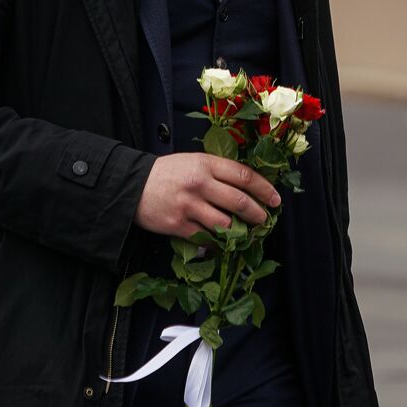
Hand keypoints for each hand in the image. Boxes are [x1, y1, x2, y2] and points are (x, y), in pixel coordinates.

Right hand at [135, 152, 281, 237]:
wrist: (131, 186)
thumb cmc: (167, 173)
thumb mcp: (194, 162)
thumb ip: (218, 171)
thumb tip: (247, 187)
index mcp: (206, 164)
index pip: (244, 176)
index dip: (264, 189)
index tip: (276, 199)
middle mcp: (200, 184)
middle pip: (239, 201)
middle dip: (258, 213)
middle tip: (265, 219)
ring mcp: (189, 206)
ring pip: (225, 224)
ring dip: (240, 232)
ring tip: (247, 233)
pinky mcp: (178, 225)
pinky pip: (206, 239)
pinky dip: (218, 244)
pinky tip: (224, 244)